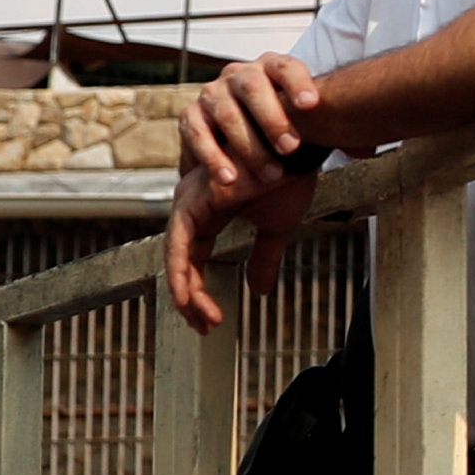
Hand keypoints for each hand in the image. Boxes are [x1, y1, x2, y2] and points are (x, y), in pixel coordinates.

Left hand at [163, 166, 314, 328]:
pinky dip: (181, 272)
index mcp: (209, 212)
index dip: (200, 291)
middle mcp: (193, 206)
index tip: (213, 319)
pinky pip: (179, 244)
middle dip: (191, 299)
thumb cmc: (289, 176)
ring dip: (186, 292)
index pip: (195, 259)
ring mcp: (190, 202)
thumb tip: (258, 290)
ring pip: (176, 257)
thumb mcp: (277, 227)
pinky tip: (187, 297)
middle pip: (182, 262)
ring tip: (202, 319)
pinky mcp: (194, 201)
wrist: (299, 148)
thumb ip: (264, 258)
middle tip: (204, 326)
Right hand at [176, 51, 324, 199]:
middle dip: (273, 118)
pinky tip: (230, 179)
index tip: (313, 105)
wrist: (242, 146)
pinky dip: (214, 158)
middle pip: (253, 87)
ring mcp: (213, 93)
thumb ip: (333, 131)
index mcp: (272, 69)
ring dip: (249, 145)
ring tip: (271, 175)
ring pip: (226, 112)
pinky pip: (197, 134)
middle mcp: (240, 75)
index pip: (286, 67)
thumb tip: (367, 147)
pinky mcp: (190, 116)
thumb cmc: (284, 132)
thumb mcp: (308, 126)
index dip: (299, 83)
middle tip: (291, 148)